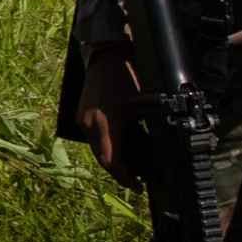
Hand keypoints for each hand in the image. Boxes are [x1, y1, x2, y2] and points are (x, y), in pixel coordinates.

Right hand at [65, 40, 142, 178]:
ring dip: (111, 159)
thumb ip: (149, 127)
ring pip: (96, 149)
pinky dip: (105, 146)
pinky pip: (92, 138)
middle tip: (135, 180)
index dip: (125, 177)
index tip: (137, 186)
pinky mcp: (81, 114)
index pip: (112, 161)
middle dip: (119, 172)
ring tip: (129, 166)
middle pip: (102, 158)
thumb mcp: (145, 103)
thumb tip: (160, 147)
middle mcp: (90, 124)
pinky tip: (118, 147)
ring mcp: (83, 119)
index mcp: (106, 122)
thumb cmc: (128, 75)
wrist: (107, 54)